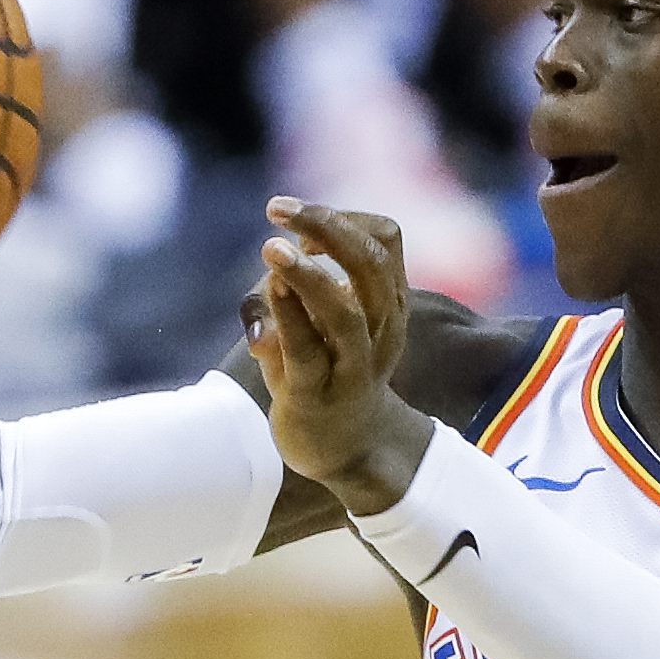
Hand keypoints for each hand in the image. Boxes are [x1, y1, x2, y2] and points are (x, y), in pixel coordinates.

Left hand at [247, 198, 436, 515]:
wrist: (344, 450)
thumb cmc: (326, 372)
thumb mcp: (319, 319)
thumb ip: (298, 284)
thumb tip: (277, 257)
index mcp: (389, 302)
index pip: (385, 238)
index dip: (345, 217)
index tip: (303, 227)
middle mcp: (381, 330)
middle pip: (371, 263)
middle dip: (326, 225)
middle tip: (278, 208)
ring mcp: (352, 366)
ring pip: (346, 312)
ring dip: (308, 276)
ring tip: (273, 248)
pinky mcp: (316, 396)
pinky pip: (307, 352)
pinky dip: (288, 317)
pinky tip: (270, 290)